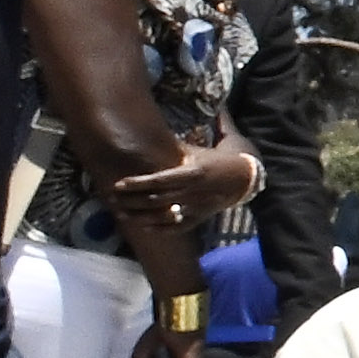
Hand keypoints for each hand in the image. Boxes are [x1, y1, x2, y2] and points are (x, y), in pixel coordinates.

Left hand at [108, 138, 260, 248]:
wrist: (247, 178)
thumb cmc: (224, 158)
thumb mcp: (201, 149)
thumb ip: (179, 145)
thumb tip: (158, 128)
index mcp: (192, 173)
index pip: (159, 180)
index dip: (137, 183)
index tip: (119, 183)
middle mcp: (192, 192)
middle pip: (156, 200)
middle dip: (131, 200)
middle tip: (111, 198)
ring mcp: (196, 207)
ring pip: (163, 216)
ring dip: (139, 216)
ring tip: (121, 214)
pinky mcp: (200, 217)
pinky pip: (177, 227)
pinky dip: (160, 229)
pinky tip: (144, 228)